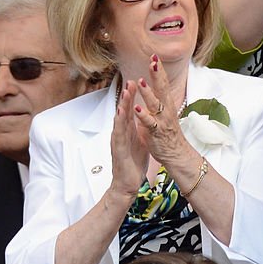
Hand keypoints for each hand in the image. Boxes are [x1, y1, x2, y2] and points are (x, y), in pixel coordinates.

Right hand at [109, 79, 148, 199]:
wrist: (127, 183)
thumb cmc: (133, 163)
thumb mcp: (139, 142)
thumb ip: (140, 129)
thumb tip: (145, 118)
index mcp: (128, 131)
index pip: (130, 110)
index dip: (133, 97)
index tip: (137, 82)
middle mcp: (121, 133)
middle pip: (124, 111)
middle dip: (128, 96)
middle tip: (131, 81)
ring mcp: (118, 140)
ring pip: (120, 120)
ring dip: (123, 106)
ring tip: (126, 92)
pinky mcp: (117, 150)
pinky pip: (118, 135)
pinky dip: (119, 124)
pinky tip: (120, 115)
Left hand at [131, 55, 192, 168]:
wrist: (177, 154)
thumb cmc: (168, 134)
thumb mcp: (163, 114)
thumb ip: (157, 100)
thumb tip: (152, 86)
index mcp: (166, 105)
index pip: (163, 84)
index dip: (159, 71)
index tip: (155, 56)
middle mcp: (166, 110)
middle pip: (162, 89)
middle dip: (157, 75)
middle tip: (153, 61)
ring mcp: (161, 121)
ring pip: (155, 104)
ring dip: (148, 93)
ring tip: (141, 81)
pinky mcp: (156, 132)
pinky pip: (149, 123)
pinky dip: (143, 115)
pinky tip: (136, 108)